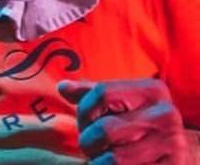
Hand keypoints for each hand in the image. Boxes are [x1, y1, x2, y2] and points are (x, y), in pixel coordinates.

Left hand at [58, 78, 197, 163]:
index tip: (85, 122)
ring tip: (105, 158)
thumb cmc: (140, 126)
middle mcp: (166, 115)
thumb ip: (91, 95)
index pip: (102, 93)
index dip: (84, 111)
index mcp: (152, 91)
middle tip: (93, 146)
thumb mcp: (121, 104)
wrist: (181, 152)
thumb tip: (63, 87)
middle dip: (89, 141)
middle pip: (104, 129)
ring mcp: (173, 145)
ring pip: (113, 159)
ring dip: (99, 162)